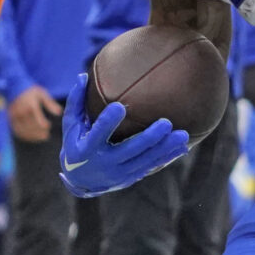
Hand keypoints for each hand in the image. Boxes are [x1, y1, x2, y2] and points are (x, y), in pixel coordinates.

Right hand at [8, 85, 62, 141]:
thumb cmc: (31, 91)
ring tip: (42, 138)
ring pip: (23, 130)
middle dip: (39, 132)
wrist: (13, 88)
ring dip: (33, 136)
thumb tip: (60, 113)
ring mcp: (14, 116)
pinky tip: (33, 138)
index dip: (43, 124)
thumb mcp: (42, 94)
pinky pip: (17, 131)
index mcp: (30, 105)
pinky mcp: (10, 120)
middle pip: (30, 126)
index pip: (37, 118)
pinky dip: (25, 136)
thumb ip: (50, 104)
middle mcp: (21, 112)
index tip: (49, 126)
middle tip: (46, 135)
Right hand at [58, 74, 190, 197]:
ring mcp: (120, 172)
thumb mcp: (72, 126)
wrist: (80, 179)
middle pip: (130, 150)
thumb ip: (77, 101)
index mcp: (87, 148)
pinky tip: (182, 146)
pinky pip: (152, 166)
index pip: (98, 134)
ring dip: (165, 148)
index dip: (108, 122)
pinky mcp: (132, 176)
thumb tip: (83, 75)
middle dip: (149, 138)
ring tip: (182, 134)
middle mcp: (105, 162)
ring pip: (146, 160)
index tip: (119, 106)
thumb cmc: (76, 144)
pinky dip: (167, 157)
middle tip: (166, 123)